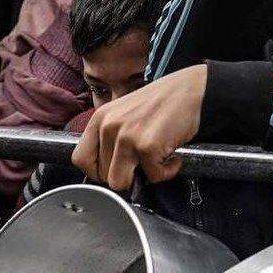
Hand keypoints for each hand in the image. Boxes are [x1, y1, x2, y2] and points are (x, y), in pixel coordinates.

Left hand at [72, 65, 206, 190]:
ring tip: (157, 160)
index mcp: (100, 118)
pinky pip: (152, 177)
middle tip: (144, 162)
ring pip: (119, 183)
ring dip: (142, 177)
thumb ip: (111, 136)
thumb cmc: (162, 102)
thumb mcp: (124, 113)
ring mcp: (126, 137)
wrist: (191, 90)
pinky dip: (166, 171)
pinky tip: (172, 156)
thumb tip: (108, 168)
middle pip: (102, 176)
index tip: (115, 169)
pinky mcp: (146, 146)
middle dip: (125, 175)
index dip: (97, 171)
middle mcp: (109, 127)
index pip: (80, 159)